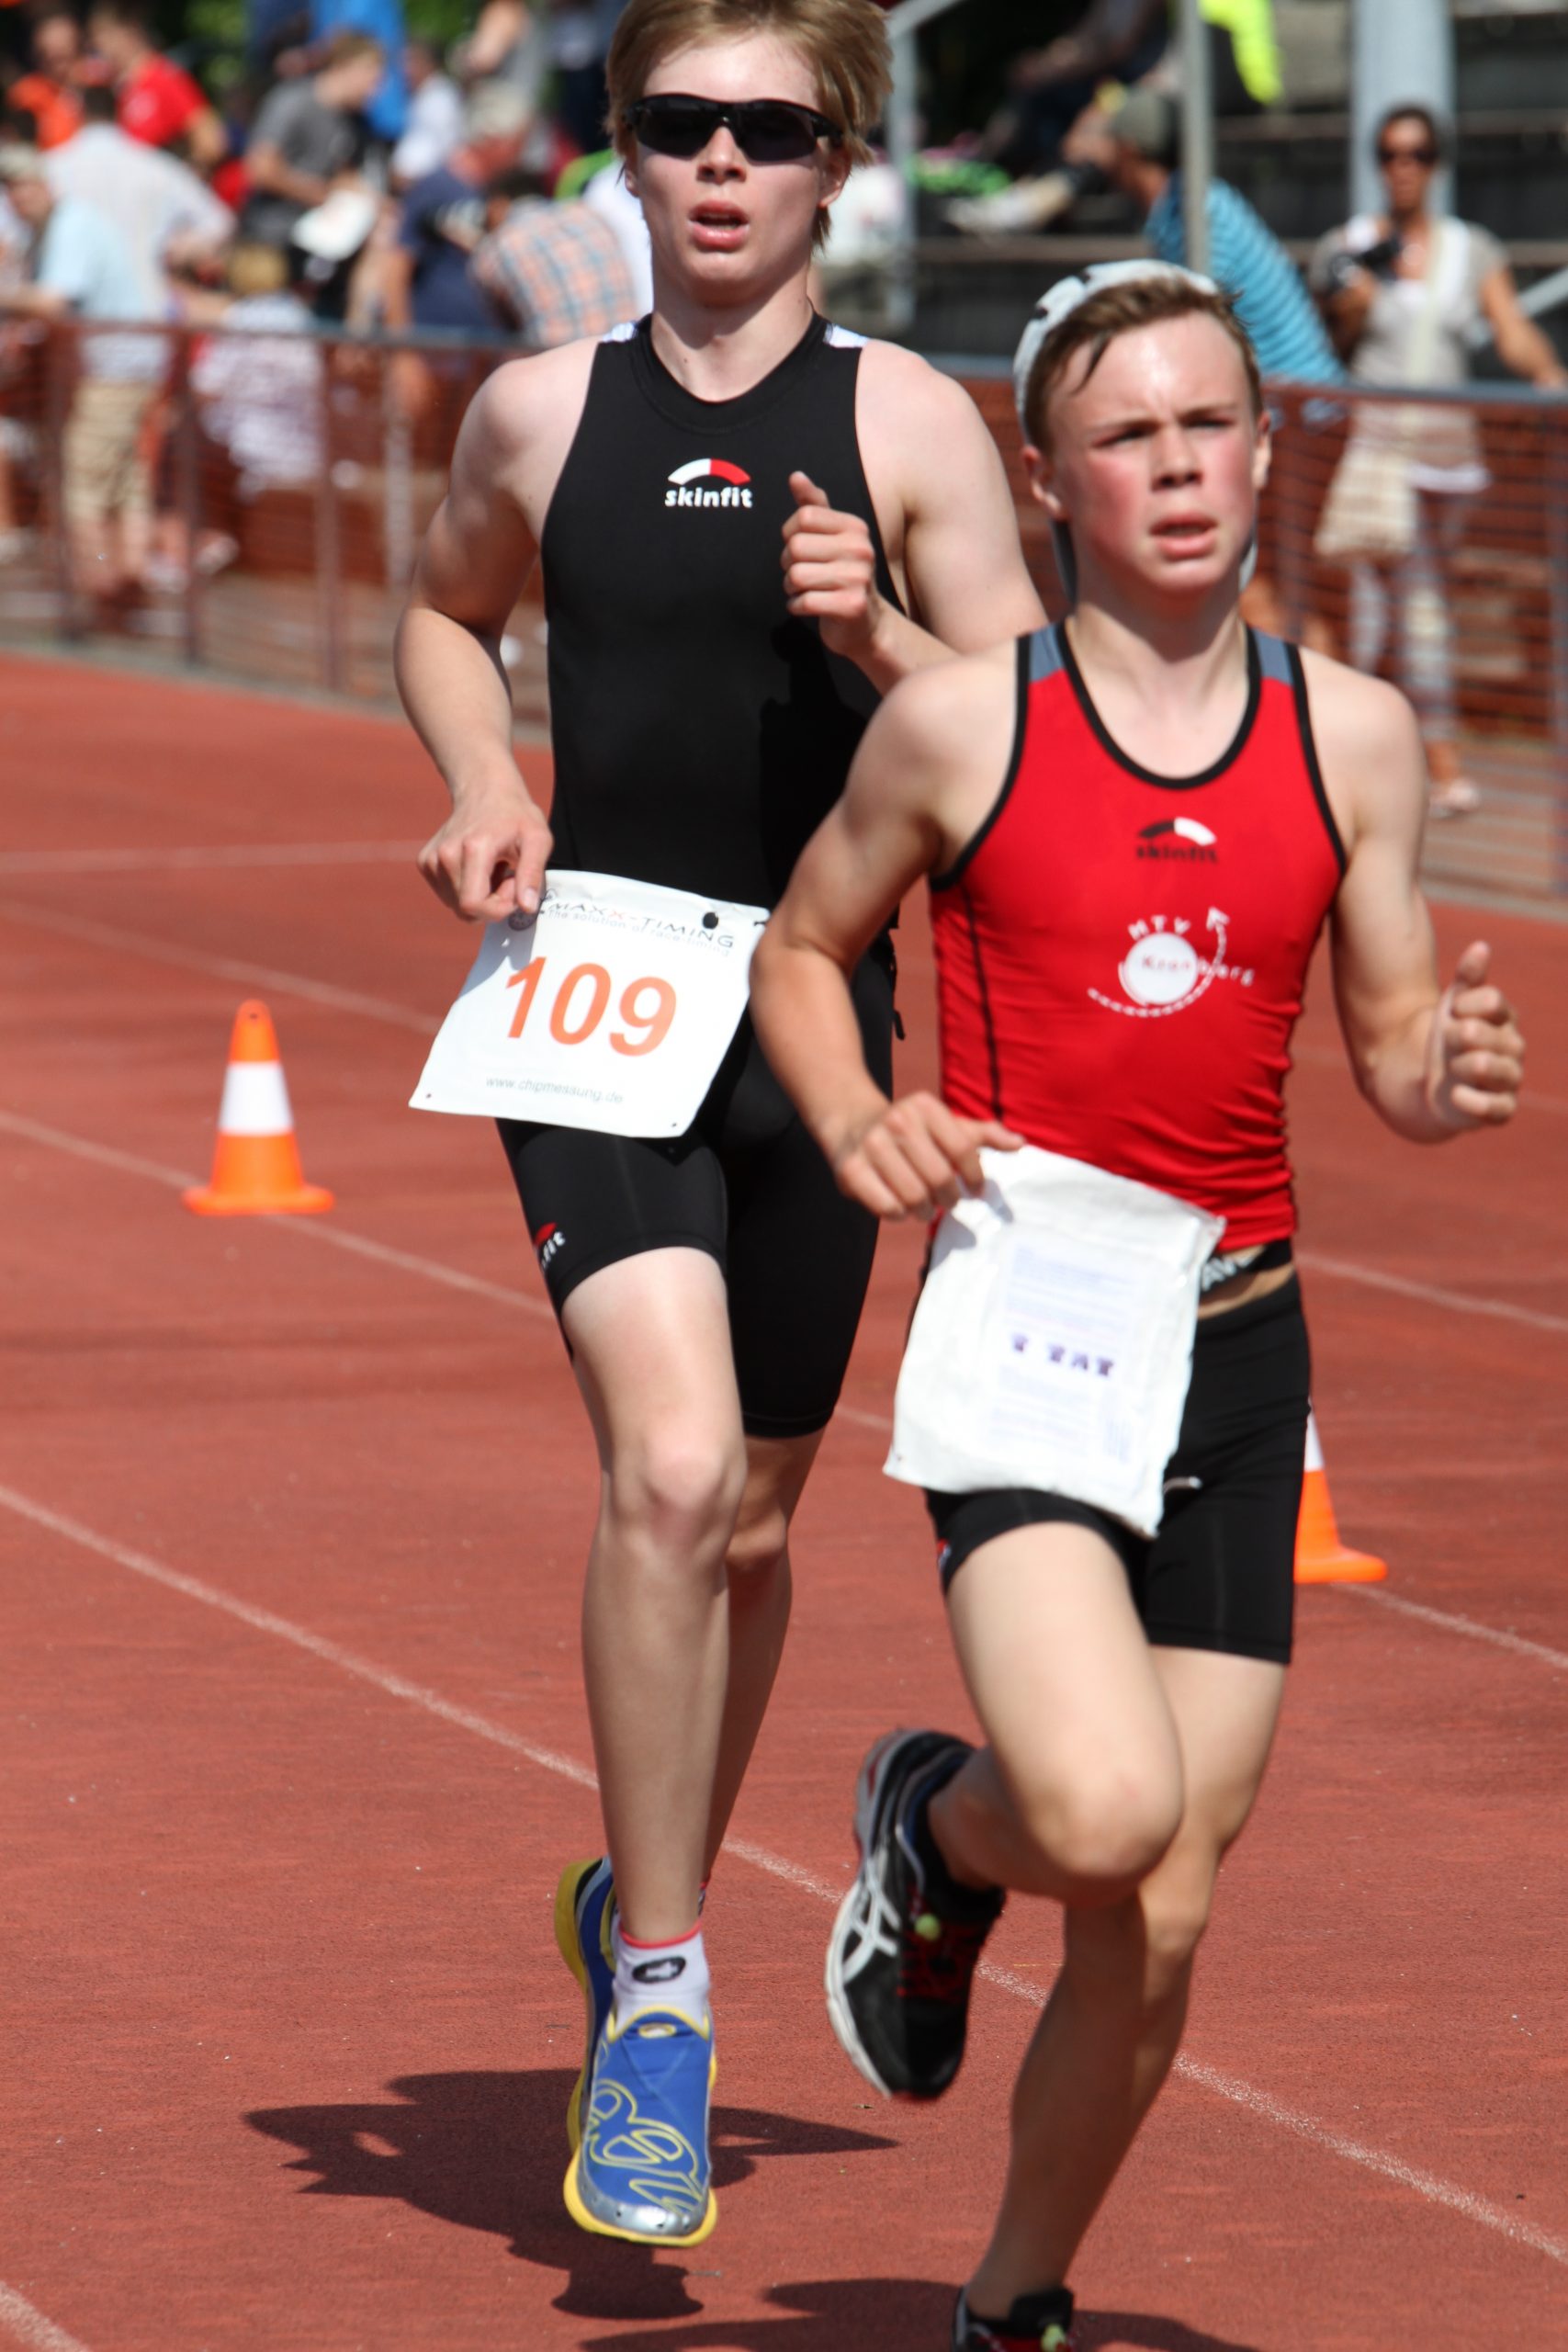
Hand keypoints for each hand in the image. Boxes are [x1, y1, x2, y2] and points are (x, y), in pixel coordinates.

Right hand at [418, 775, 552, 922]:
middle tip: (508, 876)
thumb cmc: (515, 815)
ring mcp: (431, 860)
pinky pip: (449, 896)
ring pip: (457, 906)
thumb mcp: (538, 839)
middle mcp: (445, 855)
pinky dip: (467, 890)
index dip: (498, 907)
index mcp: (473, 849)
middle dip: (493, 904)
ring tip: (494, 868)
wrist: (485, 789)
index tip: (515, 885)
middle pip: (466, 910)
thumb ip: (532, 874)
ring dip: (481, 897)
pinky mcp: (425, 863)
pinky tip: (480, 867)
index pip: (473, 905)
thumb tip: (527, 907)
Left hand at [781, 471, 883, 661]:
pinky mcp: (851, 606)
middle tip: (798, 575)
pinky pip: (804, 601)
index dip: (790, 533)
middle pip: (795, 547)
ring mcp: (858, 579)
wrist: (867, 625)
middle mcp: (861, 549)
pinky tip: (806, 607)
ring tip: (802, 591)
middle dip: (787, 565)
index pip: (804, 517)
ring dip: (790, 587)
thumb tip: (795, 476)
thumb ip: (814, 506)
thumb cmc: (842, 576)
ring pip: (796, 576)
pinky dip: (796, 606)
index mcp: (855, 528)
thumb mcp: (832, 537)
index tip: (797, 547)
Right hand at [830, 1090, 1022, 1219]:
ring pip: (914, 1197)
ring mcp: (872, 1144)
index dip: (975, 1177)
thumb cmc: (912, 1130)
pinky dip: (899, 1214)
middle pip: (940, 1177)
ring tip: (924, 1207)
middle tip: (948, 1202)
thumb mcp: (948, 1124)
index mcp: (925, 1106)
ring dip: (924, 1211)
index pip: (964, 1149)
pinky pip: (887, 1207)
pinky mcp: (851, 1169)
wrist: (851, 1122)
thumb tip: (1020, 1144)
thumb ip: (984, 1135)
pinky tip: (899, 1206)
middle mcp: (897, 1120)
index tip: (977, 1191)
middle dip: (949, 1199)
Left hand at [1426, 940, 1523, 1127]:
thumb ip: (1467, 977)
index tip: (1450, 1013)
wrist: (1430, 1082)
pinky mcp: (1500, 1110)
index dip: (1463, 1005)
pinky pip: (1497, 1109)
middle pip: (1487, 1035)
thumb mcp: (1452, 1006)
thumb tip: (1481, 946)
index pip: (1491, 1001)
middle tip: (1449, 1041)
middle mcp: (1513, 1049)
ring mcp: (1509, 1080)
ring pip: (1493, 1069)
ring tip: (1452, 1066)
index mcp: (1505, 1019)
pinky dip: (1473, 1101)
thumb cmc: (1447, 1039)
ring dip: (1465, 1066)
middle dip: (1458, 1037)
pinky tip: (1454, 1094)